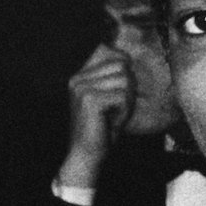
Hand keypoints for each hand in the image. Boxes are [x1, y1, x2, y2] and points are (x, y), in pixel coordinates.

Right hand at [57, 44, 138, 189]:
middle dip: (126, 87)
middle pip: (120, 65)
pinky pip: (122, 96)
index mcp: (78, 75)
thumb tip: (127, 58)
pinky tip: (112, 121)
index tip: (117, 88)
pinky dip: (124, 111)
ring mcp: (82, 88)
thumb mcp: (108, 95)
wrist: (87, 154)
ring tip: (113, 114)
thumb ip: (114, 75)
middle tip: (115, 107)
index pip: (106, 50)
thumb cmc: (101, 127)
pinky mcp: (90, 100)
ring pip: (124, 80)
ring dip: (126, 100)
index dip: (121, 65)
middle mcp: (77, 79)